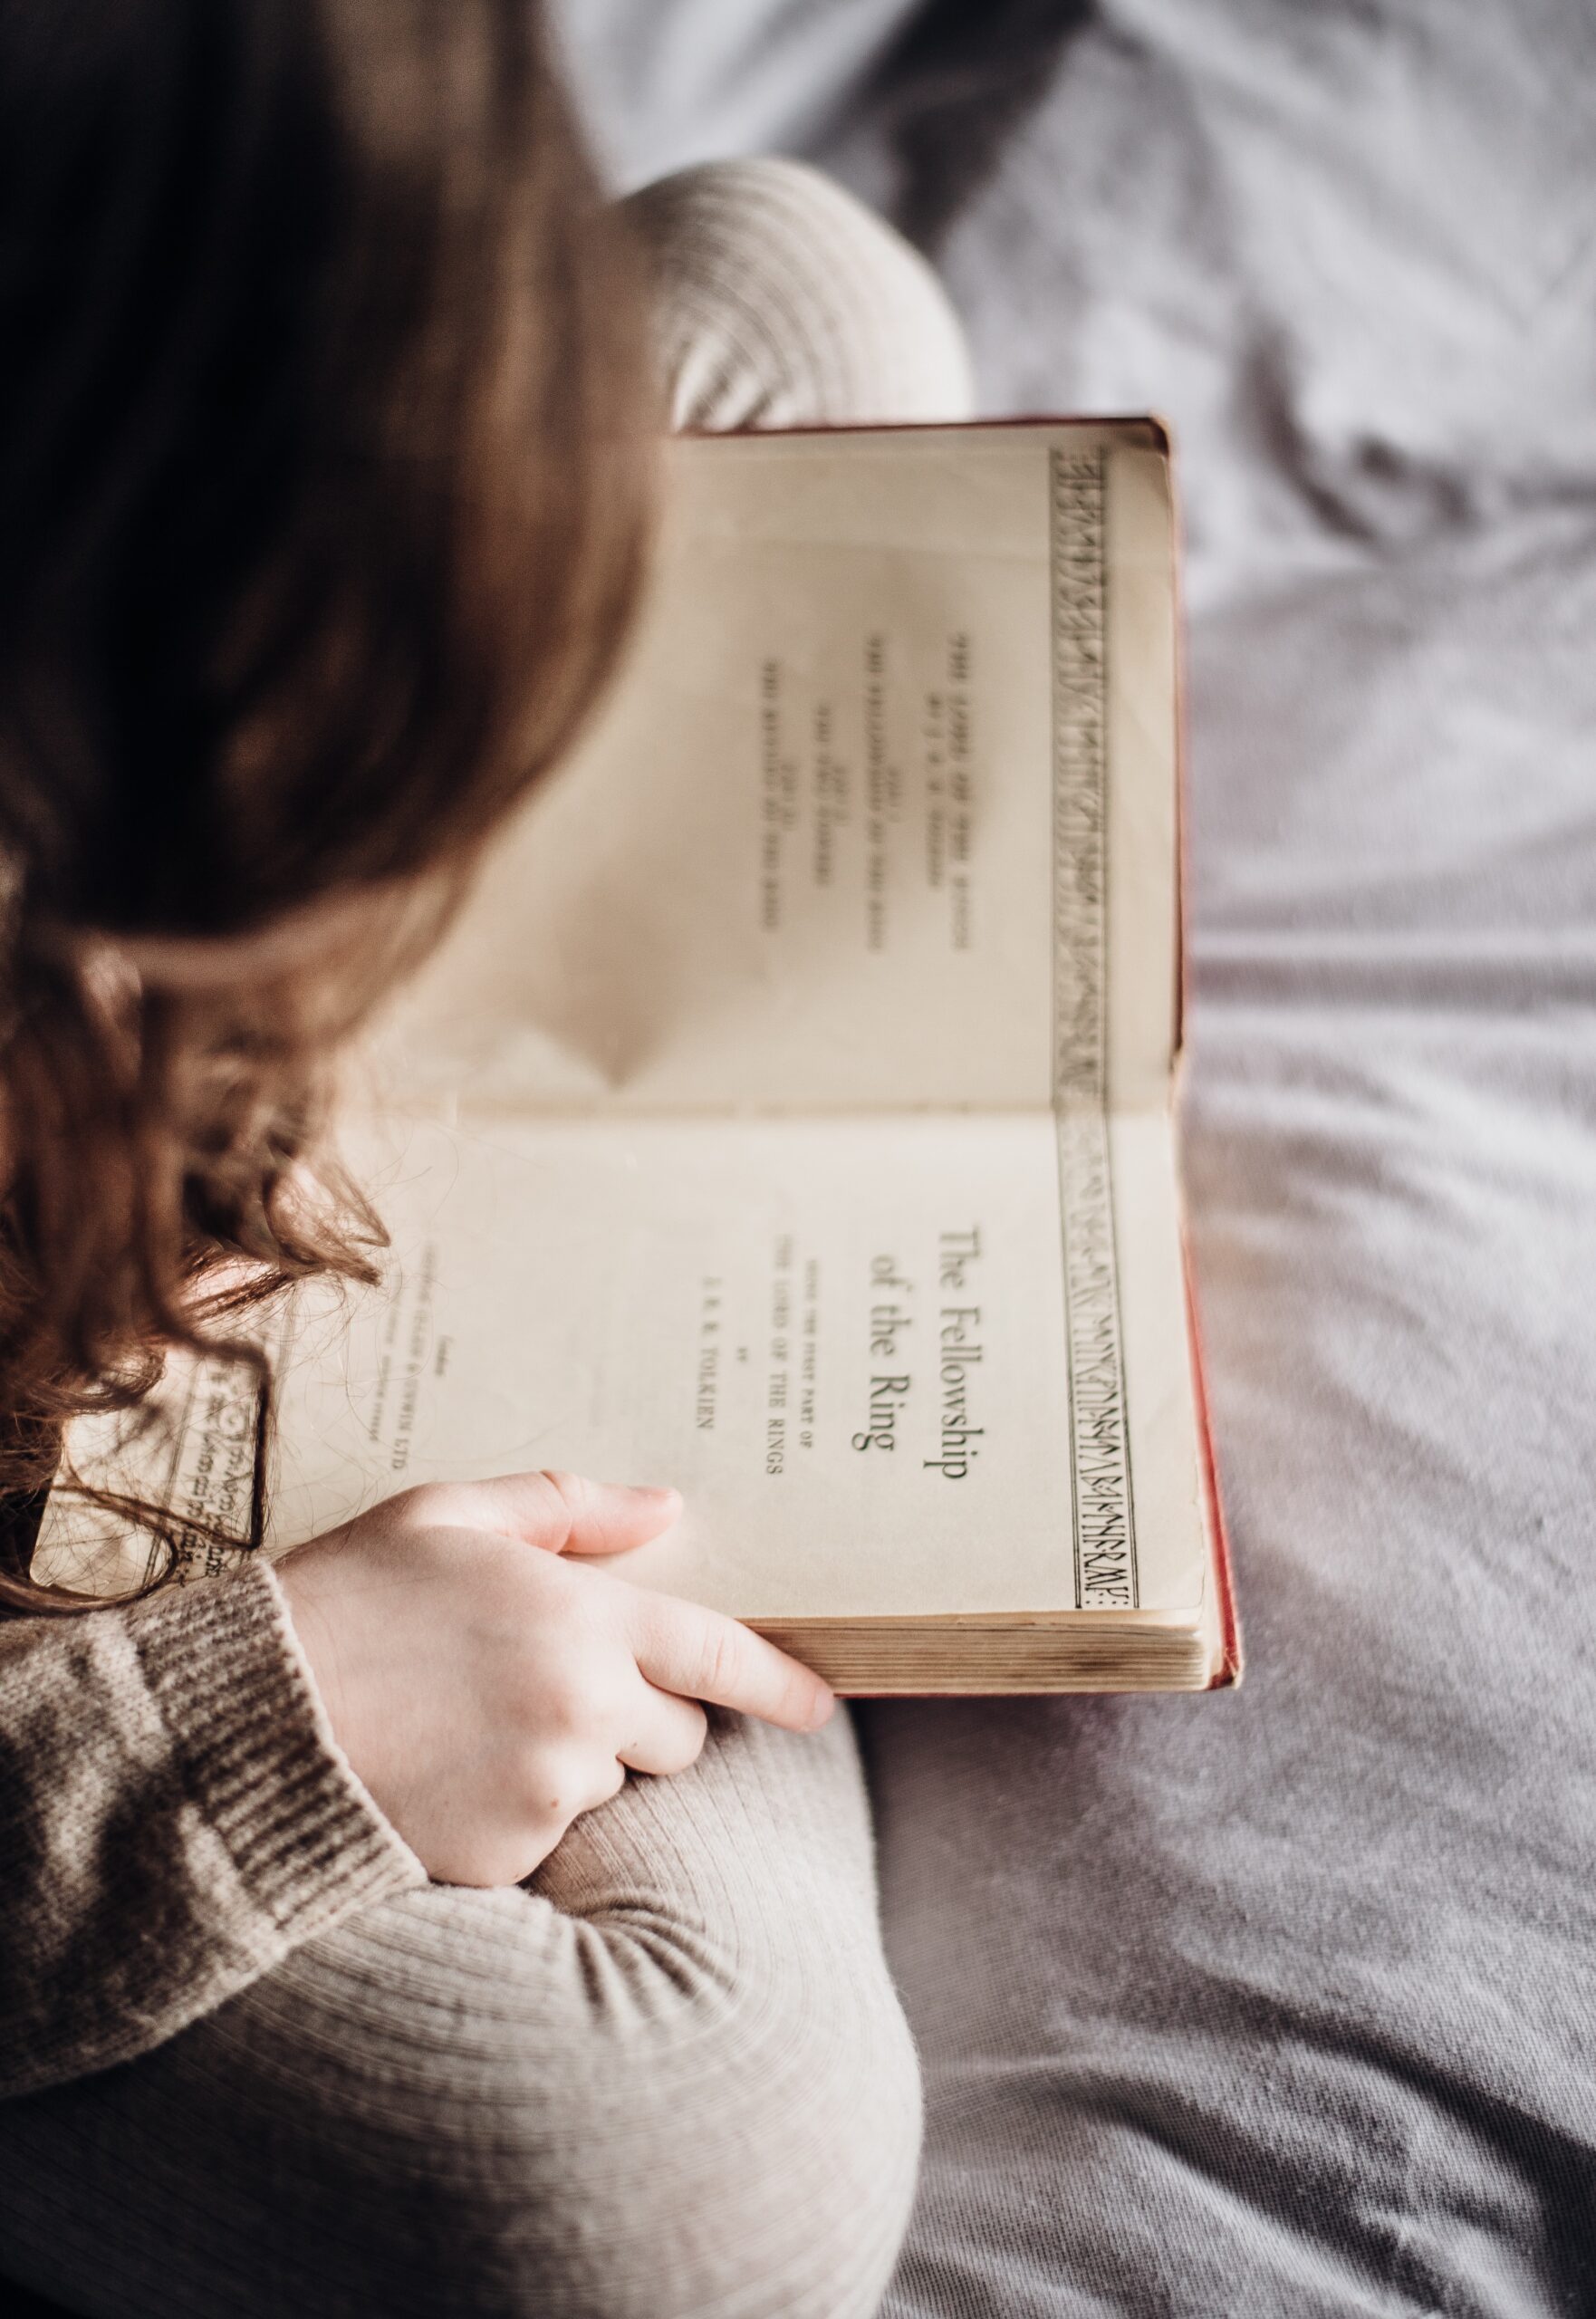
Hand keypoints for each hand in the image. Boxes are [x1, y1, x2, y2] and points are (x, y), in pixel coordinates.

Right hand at [276, 1471, 832, 1885]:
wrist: (243, 1721)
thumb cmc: (343, 1599)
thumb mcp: (444, 1516)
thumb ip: (566, 1510)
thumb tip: (665, 1508)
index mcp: (581, 1618)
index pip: (719, 1655)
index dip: (779, 1683)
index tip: (817, 1706)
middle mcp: (583, 1710)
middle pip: (675, 1734)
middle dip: (638, 1713)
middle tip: (546, 1684)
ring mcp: (546, 1792)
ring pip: (606, 1783)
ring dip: (570, 1759)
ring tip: (470, 1724)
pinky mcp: (506, 1857)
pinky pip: (544, 1836)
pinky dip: (513, 1811)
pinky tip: (443, 1773)